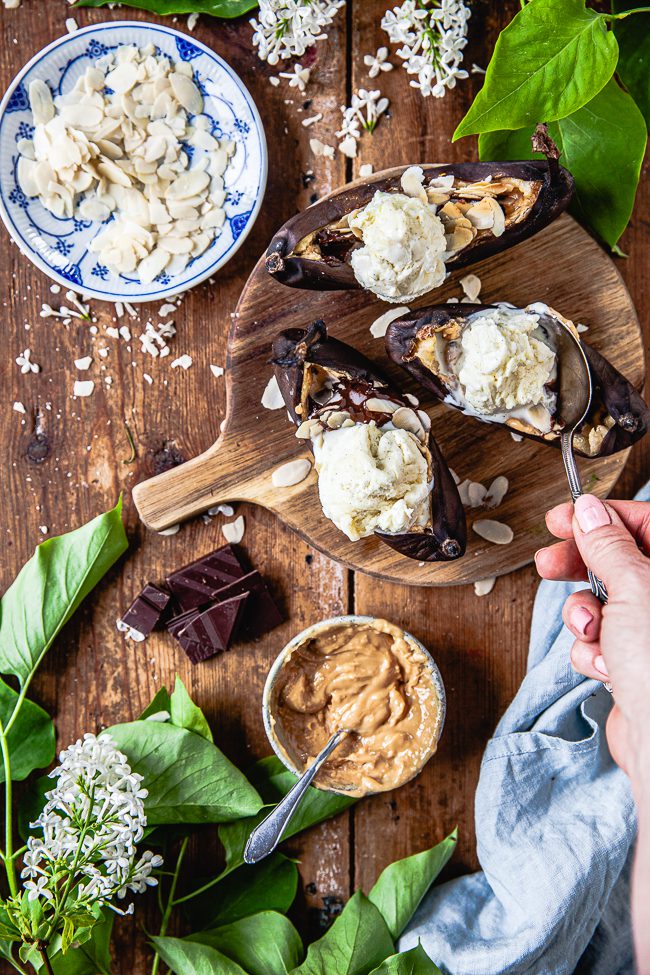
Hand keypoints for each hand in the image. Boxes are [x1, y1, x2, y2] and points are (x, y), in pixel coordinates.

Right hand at [535, 495, 649, 779]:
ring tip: (591, 631)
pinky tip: (604, 667)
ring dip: (584, 617)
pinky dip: (591, 651)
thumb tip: (590, 511)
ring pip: (601, 602)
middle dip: (581, 567)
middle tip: (550, 563)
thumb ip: (607, 544)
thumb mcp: (633, 587)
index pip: (646, 524)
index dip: (602, 517)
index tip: (564, 519)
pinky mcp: (634, 662)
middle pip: (618, 561)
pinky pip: (597, 639)